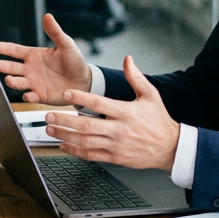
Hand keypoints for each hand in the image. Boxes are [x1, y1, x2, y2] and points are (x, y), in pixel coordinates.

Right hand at [0, 14, 92, 104]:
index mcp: (33, 55)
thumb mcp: (66, 44)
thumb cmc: (74, 61)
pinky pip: (31, 96)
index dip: (4, 48)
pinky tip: (28, 95)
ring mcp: (33, 83)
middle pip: (11, 67)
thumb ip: (55, 32)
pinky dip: (28, 97)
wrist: (84, 81)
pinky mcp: (40, 95)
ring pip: (18, 82)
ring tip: (8, 79)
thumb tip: (47, 16)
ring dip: (12, 81)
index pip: (15, 51)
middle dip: (2, 66)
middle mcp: (30, 69)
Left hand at [43, 55, 180, 170]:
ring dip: (65, 136)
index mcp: (126, 112)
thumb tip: (128, 59)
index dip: (81, 98)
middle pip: (87, 125)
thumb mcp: (151, 95)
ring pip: (86, 142)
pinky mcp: (115, 157)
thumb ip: (136, 77)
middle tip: (48, 115)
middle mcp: (119, 130)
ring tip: (50, 130)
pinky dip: (75, 151)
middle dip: (64, 120)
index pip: (99, 103)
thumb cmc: (159, 121)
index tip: (66, 94)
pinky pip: (91, 155)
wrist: (170, 148)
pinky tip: (64, 146)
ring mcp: (116, 145)